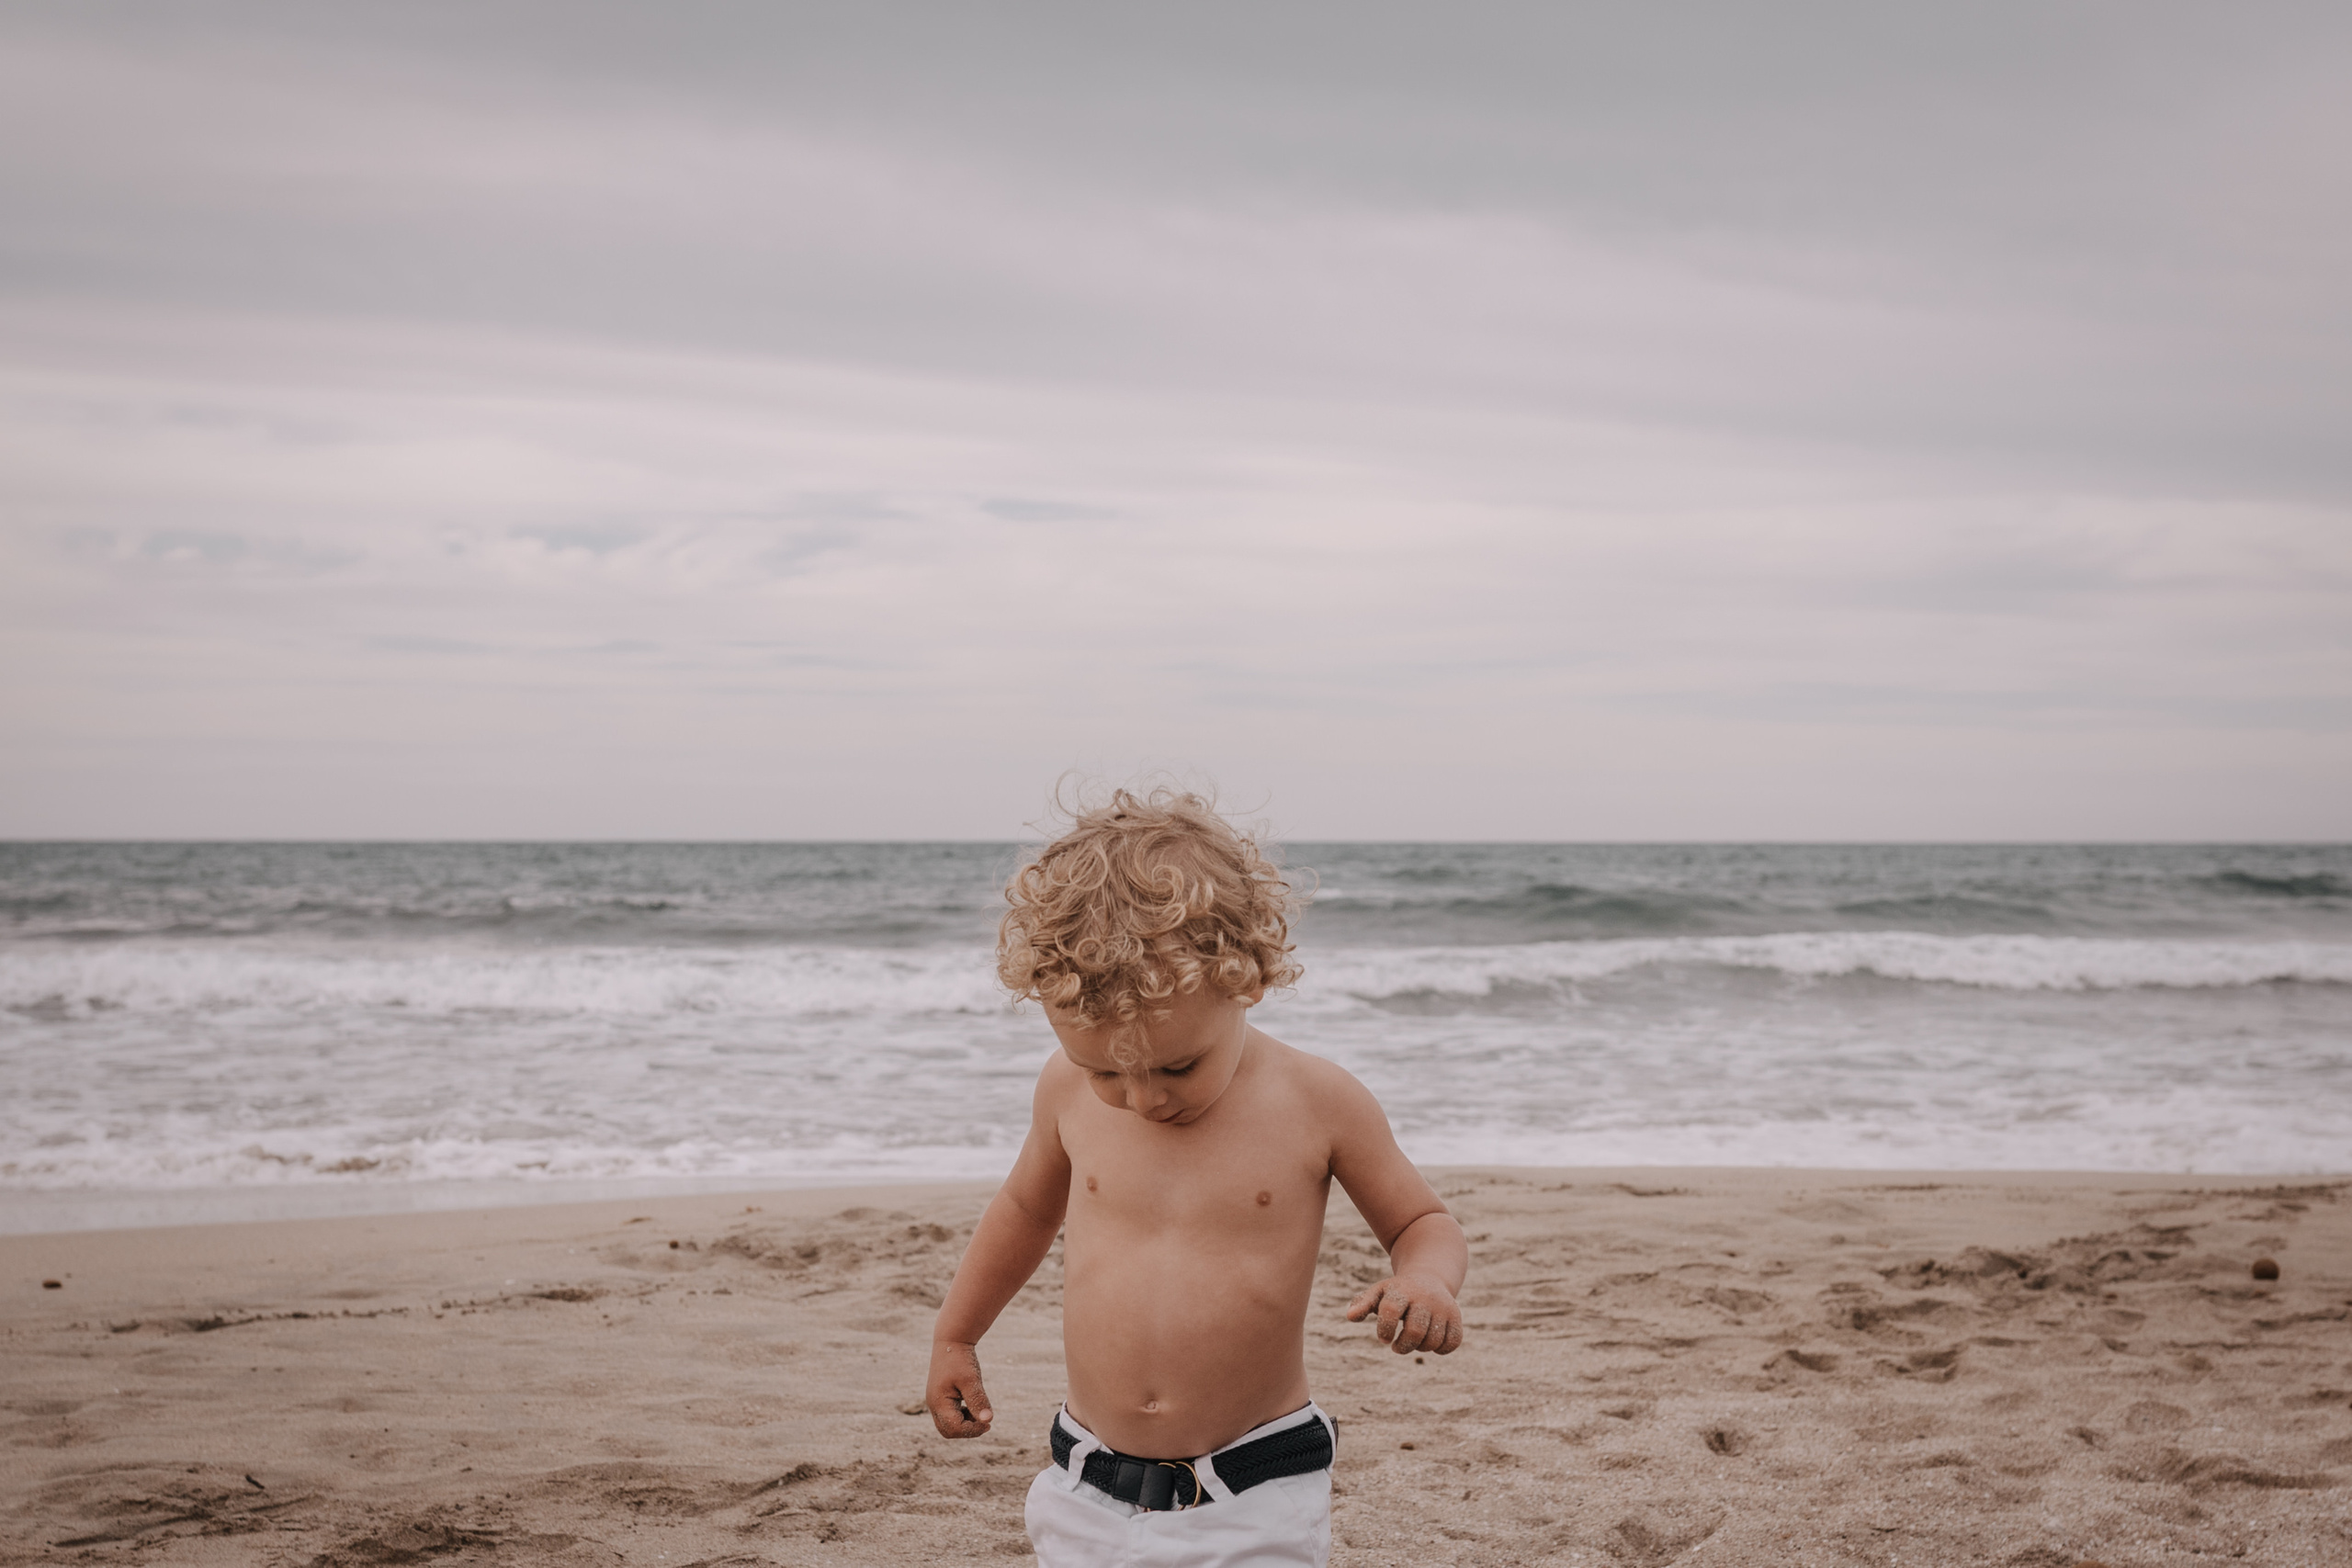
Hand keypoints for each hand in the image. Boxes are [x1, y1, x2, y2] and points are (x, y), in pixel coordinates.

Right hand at [927, 1339, 994, 1436]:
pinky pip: (950, 1415)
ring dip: (965, 1424)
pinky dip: (962, 1416)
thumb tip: (988, 1420)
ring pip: (948, 1425)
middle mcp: (934, 1404)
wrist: (951, 1340)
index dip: (973, 1430)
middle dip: (967, 1431)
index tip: (989, 1423)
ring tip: (980, 1411)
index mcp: (939, 1402)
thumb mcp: (972, 1380)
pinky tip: (973, 1406)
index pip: (954, 1429)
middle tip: (985, 1422)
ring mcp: (936, 1401)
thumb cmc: (961, 1359)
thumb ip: (978, 1401)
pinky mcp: (941, 1397)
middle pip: (948, 1431)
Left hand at [1346, 1272, 1462, 1354]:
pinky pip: (1452, 1343)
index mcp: (1400, 1291)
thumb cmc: (1397, 1292)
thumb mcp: (1378, 1293)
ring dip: (1420, 1348)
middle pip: (1415, 1331)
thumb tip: (1350, 1316)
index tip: (1384, 1339)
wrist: (1429, 1277)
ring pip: (1433, 1340)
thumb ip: (1363, 1304)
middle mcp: (1423, 1298)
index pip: (1391, 1311)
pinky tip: (1431, 1343)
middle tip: (1396, 1347)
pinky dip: (1440, 1349)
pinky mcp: (1456, 1317)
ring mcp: (1442, 1307)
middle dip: (1403, 1346)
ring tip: (1413, 1342)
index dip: (1385, 1329)